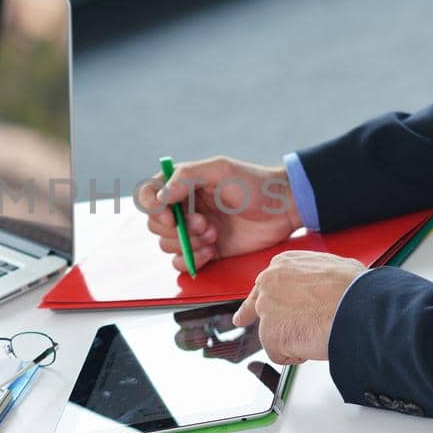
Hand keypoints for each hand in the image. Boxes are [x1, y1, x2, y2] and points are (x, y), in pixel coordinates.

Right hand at [135, 157, 301, 272]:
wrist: (283, 209)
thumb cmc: (255, 184)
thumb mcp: (221, 170)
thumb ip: (186, 177)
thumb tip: (160, 196)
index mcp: (182, 185)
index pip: (148, 196)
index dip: (152, 209)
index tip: (170, 217)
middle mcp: (184, 208)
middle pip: (155, 225)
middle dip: (178, 230)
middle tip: (205, 225)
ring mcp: (194, 231)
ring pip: (167, 245)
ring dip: (188, 244)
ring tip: (214, 235)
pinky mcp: (206, 250)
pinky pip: (182, 262)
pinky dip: (192, 260)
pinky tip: (212, 251)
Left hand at [232, 251, 366, 363]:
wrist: (356, 307)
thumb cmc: (352, 289)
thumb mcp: (332, 267)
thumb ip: (313, 276)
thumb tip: (322, 285)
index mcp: (283, 265)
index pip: (265, 284)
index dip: (265, 298)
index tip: (251, 305)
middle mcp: (269, 284)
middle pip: (258, 307)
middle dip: (256, 317)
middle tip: (246, 322)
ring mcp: (266, 309)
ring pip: (272, 333)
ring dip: (291, 339)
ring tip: (316, 333)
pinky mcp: (269, 335)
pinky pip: (279, 354)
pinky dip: (295, 356)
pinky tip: (312, 344)